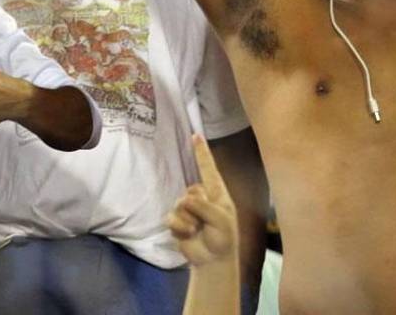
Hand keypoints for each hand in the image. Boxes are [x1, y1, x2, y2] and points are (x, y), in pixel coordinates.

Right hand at [168, 134, 237, 266]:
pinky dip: (180, 228)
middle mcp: (201, 196)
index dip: (201, 152)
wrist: (212, 260)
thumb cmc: (224, 237)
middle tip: (206, 224)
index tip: (196, 135)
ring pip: (180, 205)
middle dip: (197, 209)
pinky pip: (171, 218)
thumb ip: (205, 207)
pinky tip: (188, 235)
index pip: (208, 168)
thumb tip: (185, 200)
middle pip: (191, 192)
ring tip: (198, 231)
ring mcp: (188, 208)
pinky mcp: (177, 221)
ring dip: (189, 221)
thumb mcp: (222, 219)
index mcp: (216, 192)